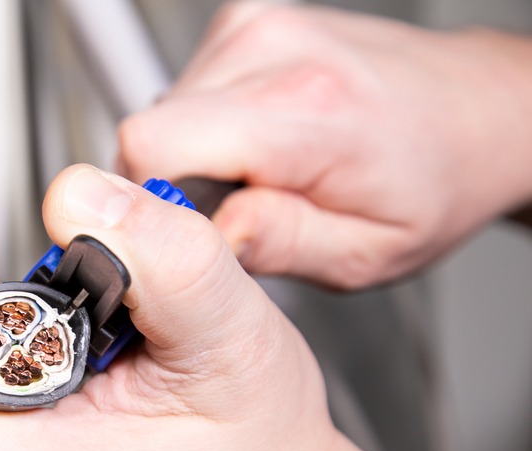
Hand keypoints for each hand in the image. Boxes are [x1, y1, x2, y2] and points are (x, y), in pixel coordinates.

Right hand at [118, 1, 531, 287]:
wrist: (476, 115)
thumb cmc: (431, 182)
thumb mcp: (365, 252)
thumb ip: (276, 243)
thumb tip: (201, 234)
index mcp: (304, 111)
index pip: (153, 146)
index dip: (151, 203)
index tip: (189, 231)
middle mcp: (274, 49)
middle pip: (150, 131)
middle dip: (178, 185)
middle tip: (242, 206)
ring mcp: (258, 25)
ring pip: (163, 111)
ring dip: (196, 154)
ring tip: (262, 170)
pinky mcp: (249, 20)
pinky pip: (187, 90)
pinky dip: (210, 125)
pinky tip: (260, 140)